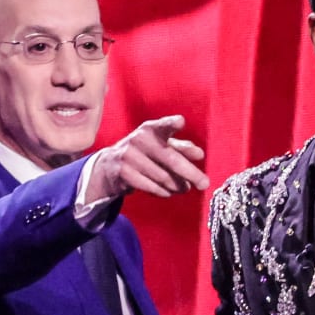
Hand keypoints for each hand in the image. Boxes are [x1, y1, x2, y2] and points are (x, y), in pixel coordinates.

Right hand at [87, 115, 207, 201]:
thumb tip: (199, 155)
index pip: (163, 125)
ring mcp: (129, 156)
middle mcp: (140, 139)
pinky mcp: (123, 172)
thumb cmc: (145, 154)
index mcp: (152, 129)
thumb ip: (182, 148)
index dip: (171, 123)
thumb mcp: (161, 146)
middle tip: (204, 184)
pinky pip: (151, 187)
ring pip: (163, 177)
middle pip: (171, 159)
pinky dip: (164, 192)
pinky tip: (168, 192)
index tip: (180, 122)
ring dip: (177, 186)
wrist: (110, 166)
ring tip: (183, 188)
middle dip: (191, 173)